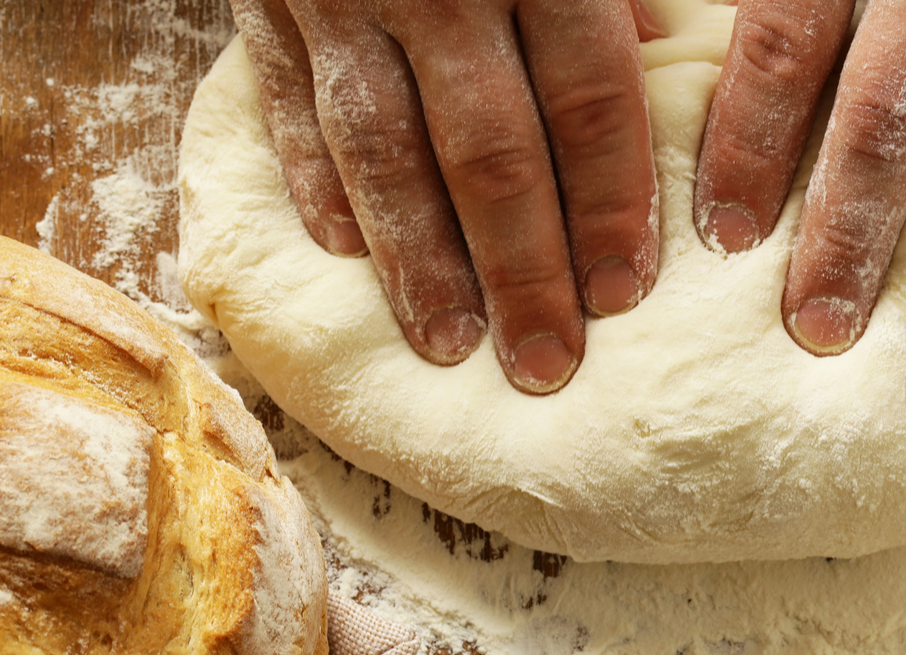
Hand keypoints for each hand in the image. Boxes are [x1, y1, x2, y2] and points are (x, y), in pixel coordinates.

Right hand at [233, 0, 663, 393]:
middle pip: (487, 151)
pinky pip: (286, 108)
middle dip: (522, 269)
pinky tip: (342, 256)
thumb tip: (645, 55)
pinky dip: (315, 184)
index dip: (610, 202)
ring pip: (380, 151)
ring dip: (417, 261)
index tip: (626, 294)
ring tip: (448, 346)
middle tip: (548, 366)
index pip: (587, 97)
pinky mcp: (260, 1)